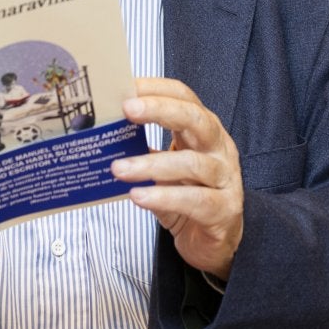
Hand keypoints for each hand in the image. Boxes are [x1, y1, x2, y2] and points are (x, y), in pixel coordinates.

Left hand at [112, 77, 242, 279]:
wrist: (216, 242)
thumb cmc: (188, 198)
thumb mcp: (165, 168)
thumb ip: (144, 149)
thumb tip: (103, 131)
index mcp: (203, 132)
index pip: (185, 98)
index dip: (157, 89)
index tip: (126, 86)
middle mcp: (219, 149)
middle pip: (195, 119)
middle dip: (161, 110)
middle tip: (127, 109)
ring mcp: (225, 179)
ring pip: (192, 163)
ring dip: (151, 164)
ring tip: (118, 169)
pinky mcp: (224, 210)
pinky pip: (194, 200)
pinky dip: (164, 197)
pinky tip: (139, 197)